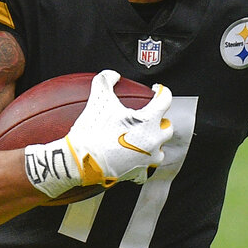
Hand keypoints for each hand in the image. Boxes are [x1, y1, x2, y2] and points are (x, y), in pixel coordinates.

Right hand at [24, 70, 172, 197]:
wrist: (80, 161)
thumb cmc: (91, 131)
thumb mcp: (98, 100)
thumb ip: (105, 81)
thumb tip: (112, 75)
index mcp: (149, 121)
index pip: (165, 100)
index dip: (162, 91)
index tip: (157, 90)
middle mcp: (154, 140)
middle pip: (167, 126)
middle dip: (160, 120)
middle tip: (149, 117)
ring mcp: (148, 158)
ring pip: (161, 149)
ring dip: (154, 142)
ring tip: (143, 138)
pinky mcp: (140, 172)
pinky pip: (148, 167)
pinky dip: (144, 162)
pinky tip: (136, 157)